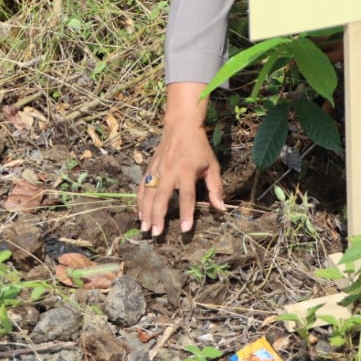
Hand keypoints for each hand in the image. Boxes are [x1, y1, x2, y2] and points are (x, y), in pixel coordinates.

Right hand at [137, 83, 226, 235]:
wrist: (181, 126)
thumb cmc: (199, 147)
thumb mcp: (212, 165)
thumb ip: (216, 187)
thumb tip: (221, 208)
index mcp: (187, 171)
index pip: (187, 196)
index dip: (187, 213)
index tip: (185, 229)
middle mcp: (170, 171)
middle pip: (162, 197)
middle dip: (158, 217)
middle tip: (157, 233)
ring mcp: (157, 169)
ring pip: (148, 194)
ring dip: (146, 212)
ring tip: (146, 228)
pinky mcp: (150, 168)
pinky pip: (142, 187)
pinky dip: (140, 201)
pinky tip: (140, 213)